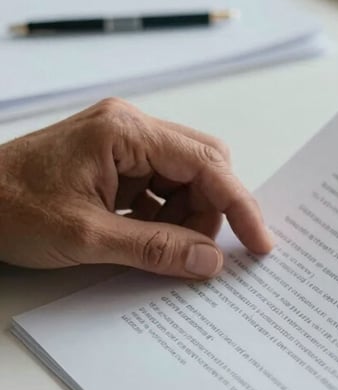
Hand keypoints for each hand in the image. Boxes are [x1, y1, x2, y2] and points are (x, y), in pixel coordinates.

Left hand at [0, 98, 271, 277]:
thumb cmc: (7, 207)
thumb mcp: (87, 237)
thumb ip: (156, 249)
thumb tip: (210, 262)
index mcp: (126, 132)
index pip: (207, 164)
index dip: (240, 205)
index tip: (259, 243)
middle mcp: (131, 128)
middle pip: (203, 165)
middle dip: (211, 211)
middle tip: (201, 253)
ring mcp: (123, 142)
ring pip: (185, 179)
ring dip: (186, 218)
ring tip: (161, 249)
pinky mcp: (114, 161)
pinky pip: (160, 187)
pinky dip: (165, 217)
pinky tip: (147, 240)